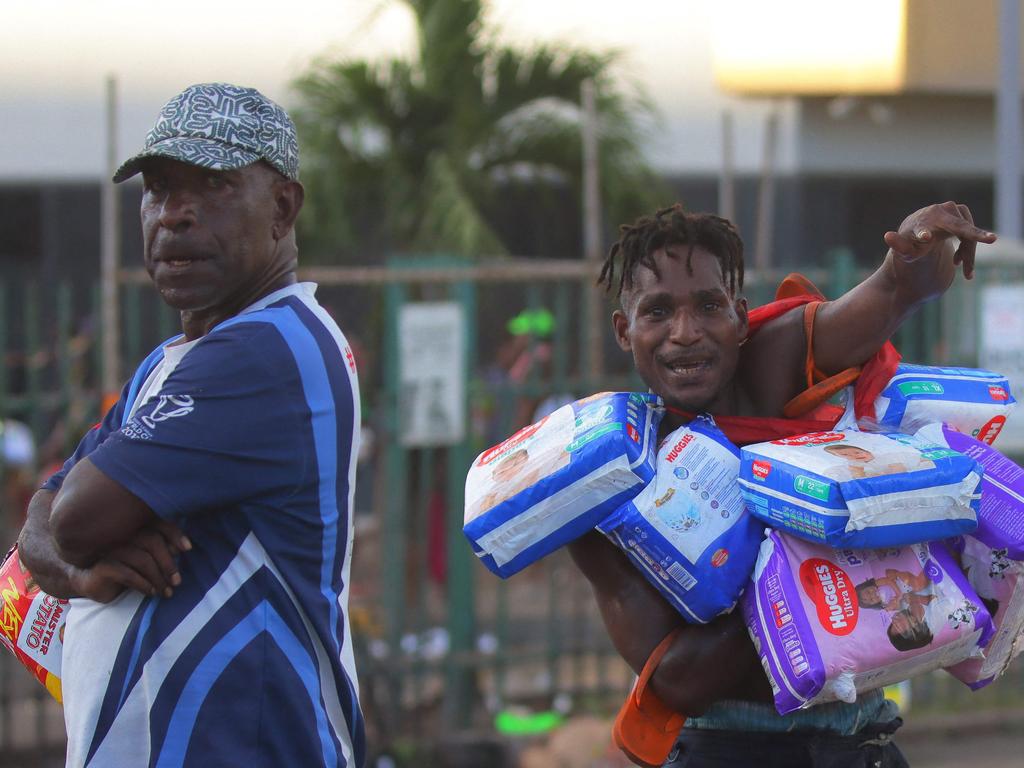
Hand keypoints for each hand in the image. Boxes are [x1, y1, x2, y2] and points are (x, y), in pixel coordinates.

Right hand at [69, 519, 190, 602]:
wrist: (92, 581)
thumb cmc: (125, 567)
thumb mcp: (145, 558)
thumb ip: (161, 549)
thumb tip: (181, 549)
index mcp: (134, 527)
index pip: (158, 524)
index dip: (175, 534)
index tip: (188, 548)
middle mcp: (123, 533)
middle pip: (152, 541)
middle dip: (168, 563)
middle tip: (177, 581)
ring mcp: (111, 548)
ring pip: (142, 559)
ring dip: (158, 578)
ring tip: (166, 592)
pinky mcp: (102, 565)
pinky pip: (127, 573)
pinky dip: (143, 584)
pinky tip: (151, 592)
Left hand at [883, 201, 996, 281]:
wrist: (917, 233)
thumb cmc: (910, 244)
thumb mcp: (905, 250)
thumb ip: (898, 245)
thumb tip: (887, 236)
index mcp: (922, 222)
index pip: (927, 229)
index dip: (925, 233)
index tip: (925, 238)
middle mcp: (938, 212)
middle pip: (959, 228)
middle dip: (973, 234)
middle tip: (991, 240)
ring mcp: (951, 210)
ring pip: (967, 233)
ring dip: (968, 252)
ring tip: (963, 270)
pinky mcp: (960, 214)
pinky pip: (969, 232)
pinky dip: (968, 247)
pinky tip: (960, 263)